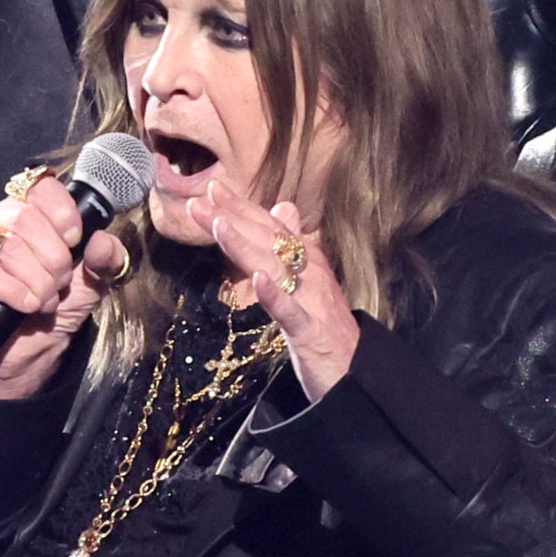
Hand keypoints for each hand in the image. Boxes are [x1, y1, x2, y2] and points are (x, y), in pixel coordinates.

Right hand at [0, 174, 129, 399]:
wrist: (25, 353)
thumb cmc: (51, 307)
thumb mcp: (89, 283)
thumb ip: (104, 260)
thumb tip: (103, 243)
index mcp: (24, 209)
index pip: (39, 186)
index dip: (62, 213)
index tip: (74, 241)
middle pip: (24, 216)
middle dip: (52, 257)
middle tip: (58, 283)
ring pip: (7, 245)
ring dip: (35, 279)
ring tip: (43, 300)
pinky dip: (11, 291)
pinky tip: (26, 305)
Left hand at [186, 179, 358, 400]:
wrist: (357, 369)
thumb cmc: (326, 323)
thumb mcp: (307, 280)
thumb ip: (293, 244)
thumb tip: (283, 207)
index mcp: (307, 260)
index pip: (269, 227)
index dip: (241, 207)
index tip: (212, 187)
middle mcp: (309, 273)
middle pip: (266, 240)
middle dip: (231, 218)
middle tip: (198, 199)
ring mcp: (310, 301)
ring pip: (273, 267)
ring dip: (244, 244)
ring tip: (218, 223)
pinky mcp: (310, 331)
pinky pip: (289, 311)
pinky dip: (274, 294)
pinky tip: (257, 278)